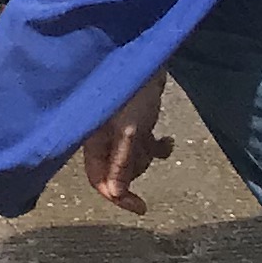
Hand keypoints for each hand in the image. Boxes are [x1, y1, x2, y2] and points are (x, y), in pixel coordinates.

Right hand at [82, 80, 174, 213]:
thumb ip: (120, 162)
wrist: (145, 54)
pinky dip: (158, 146)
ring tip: (159, 140)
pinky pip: (146, 144)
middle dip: (137, 167)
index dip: (118, 197)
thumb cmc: (130, 91)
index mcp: (93, 139)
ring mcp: (120, 128)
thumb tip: (116, 194)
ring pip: (135, 158)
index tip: (142, 208)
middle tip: (148, 151)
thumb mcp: (127, 131)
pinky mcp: (135, 120)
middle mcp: (104, 137)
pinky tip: (169, 141)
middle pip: (119, 171)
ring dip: (148, 155)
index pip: (99, 179)